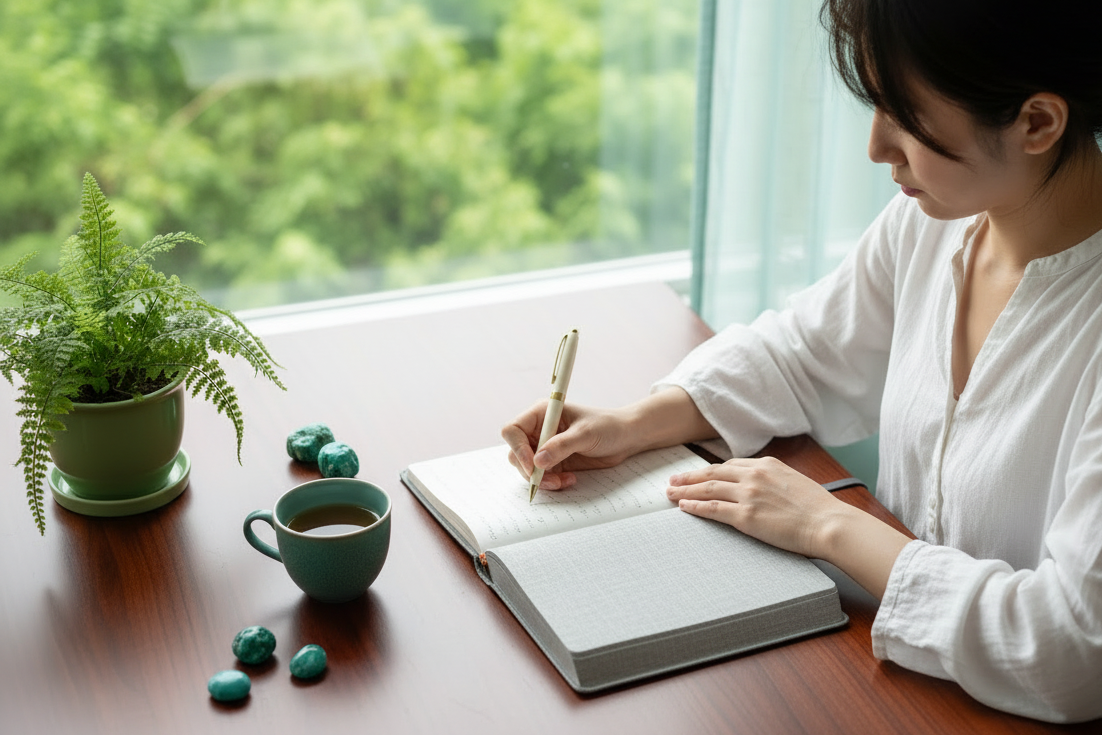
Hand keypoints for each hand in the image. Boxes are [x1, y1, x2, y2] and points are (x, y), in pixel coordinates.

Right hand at [501, 402, 638, 489]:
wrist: (625, 438)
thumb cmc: (607, 426)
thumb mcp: (585, 434)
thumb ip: (561, 446)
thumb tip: (537, 461)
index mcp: (542, 414)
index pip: (513, 430)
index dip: (517, 448)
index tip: (532, 465)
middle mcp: (540, 430)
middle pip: (516, 453)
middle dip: (529, 470)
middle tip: (549, 480)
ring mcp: (546, 447)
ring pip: (527, 469)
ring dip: (542, 479)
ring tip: (562, 481)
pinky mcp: (554, 462)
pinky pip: (542, 477)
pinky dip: (552, 483)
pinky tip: (569, 480)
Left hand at [665, 456, 847, 558]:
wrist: (828, 523)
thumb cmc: (818, 508)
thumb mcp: (794, 481)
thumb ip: (773, 480)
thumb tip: (761, 486)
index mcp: (767, 465)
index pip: (729, 465)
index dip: (710, 470)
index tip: (698, 474)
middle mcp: (754, 476)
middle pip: (712, 473)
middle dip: (690, 476)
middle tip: (673, 480)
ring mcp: (748, 495)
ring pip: (708, 489)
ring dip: (685, 490)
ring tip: (670, 493)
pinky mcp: (746, 516)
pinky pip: (713, 509)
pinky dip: (695, 506)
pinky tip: (684, 507)